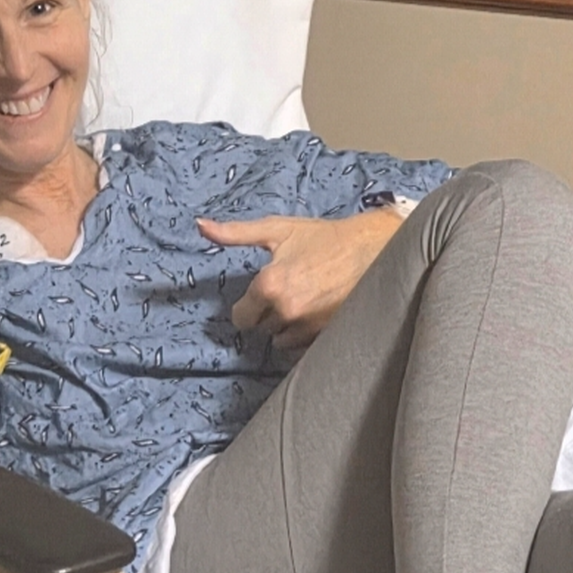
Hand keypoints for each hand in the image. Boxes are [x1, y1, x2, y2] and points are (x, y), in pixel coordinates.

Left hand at [197, 209, 403, 349]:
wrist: (372, 249)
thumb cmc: (322, 237)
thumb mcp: (276, 230)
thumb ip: (234, 233)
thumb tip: (200, 225)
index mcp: (269, 286)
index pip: (240, 318)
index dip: (247, 305)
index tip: (261, 292)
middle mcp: (287, 311)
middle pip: (261, 328)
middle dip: (268, 312)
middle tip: (287, 289)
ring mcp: (309, 327)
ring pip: (282, 340)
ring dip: (286, 325)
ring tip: (304, 299)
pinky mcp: (327, 336)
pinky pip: (303, 346)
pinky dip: (305, 333)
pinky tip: (317, 312)